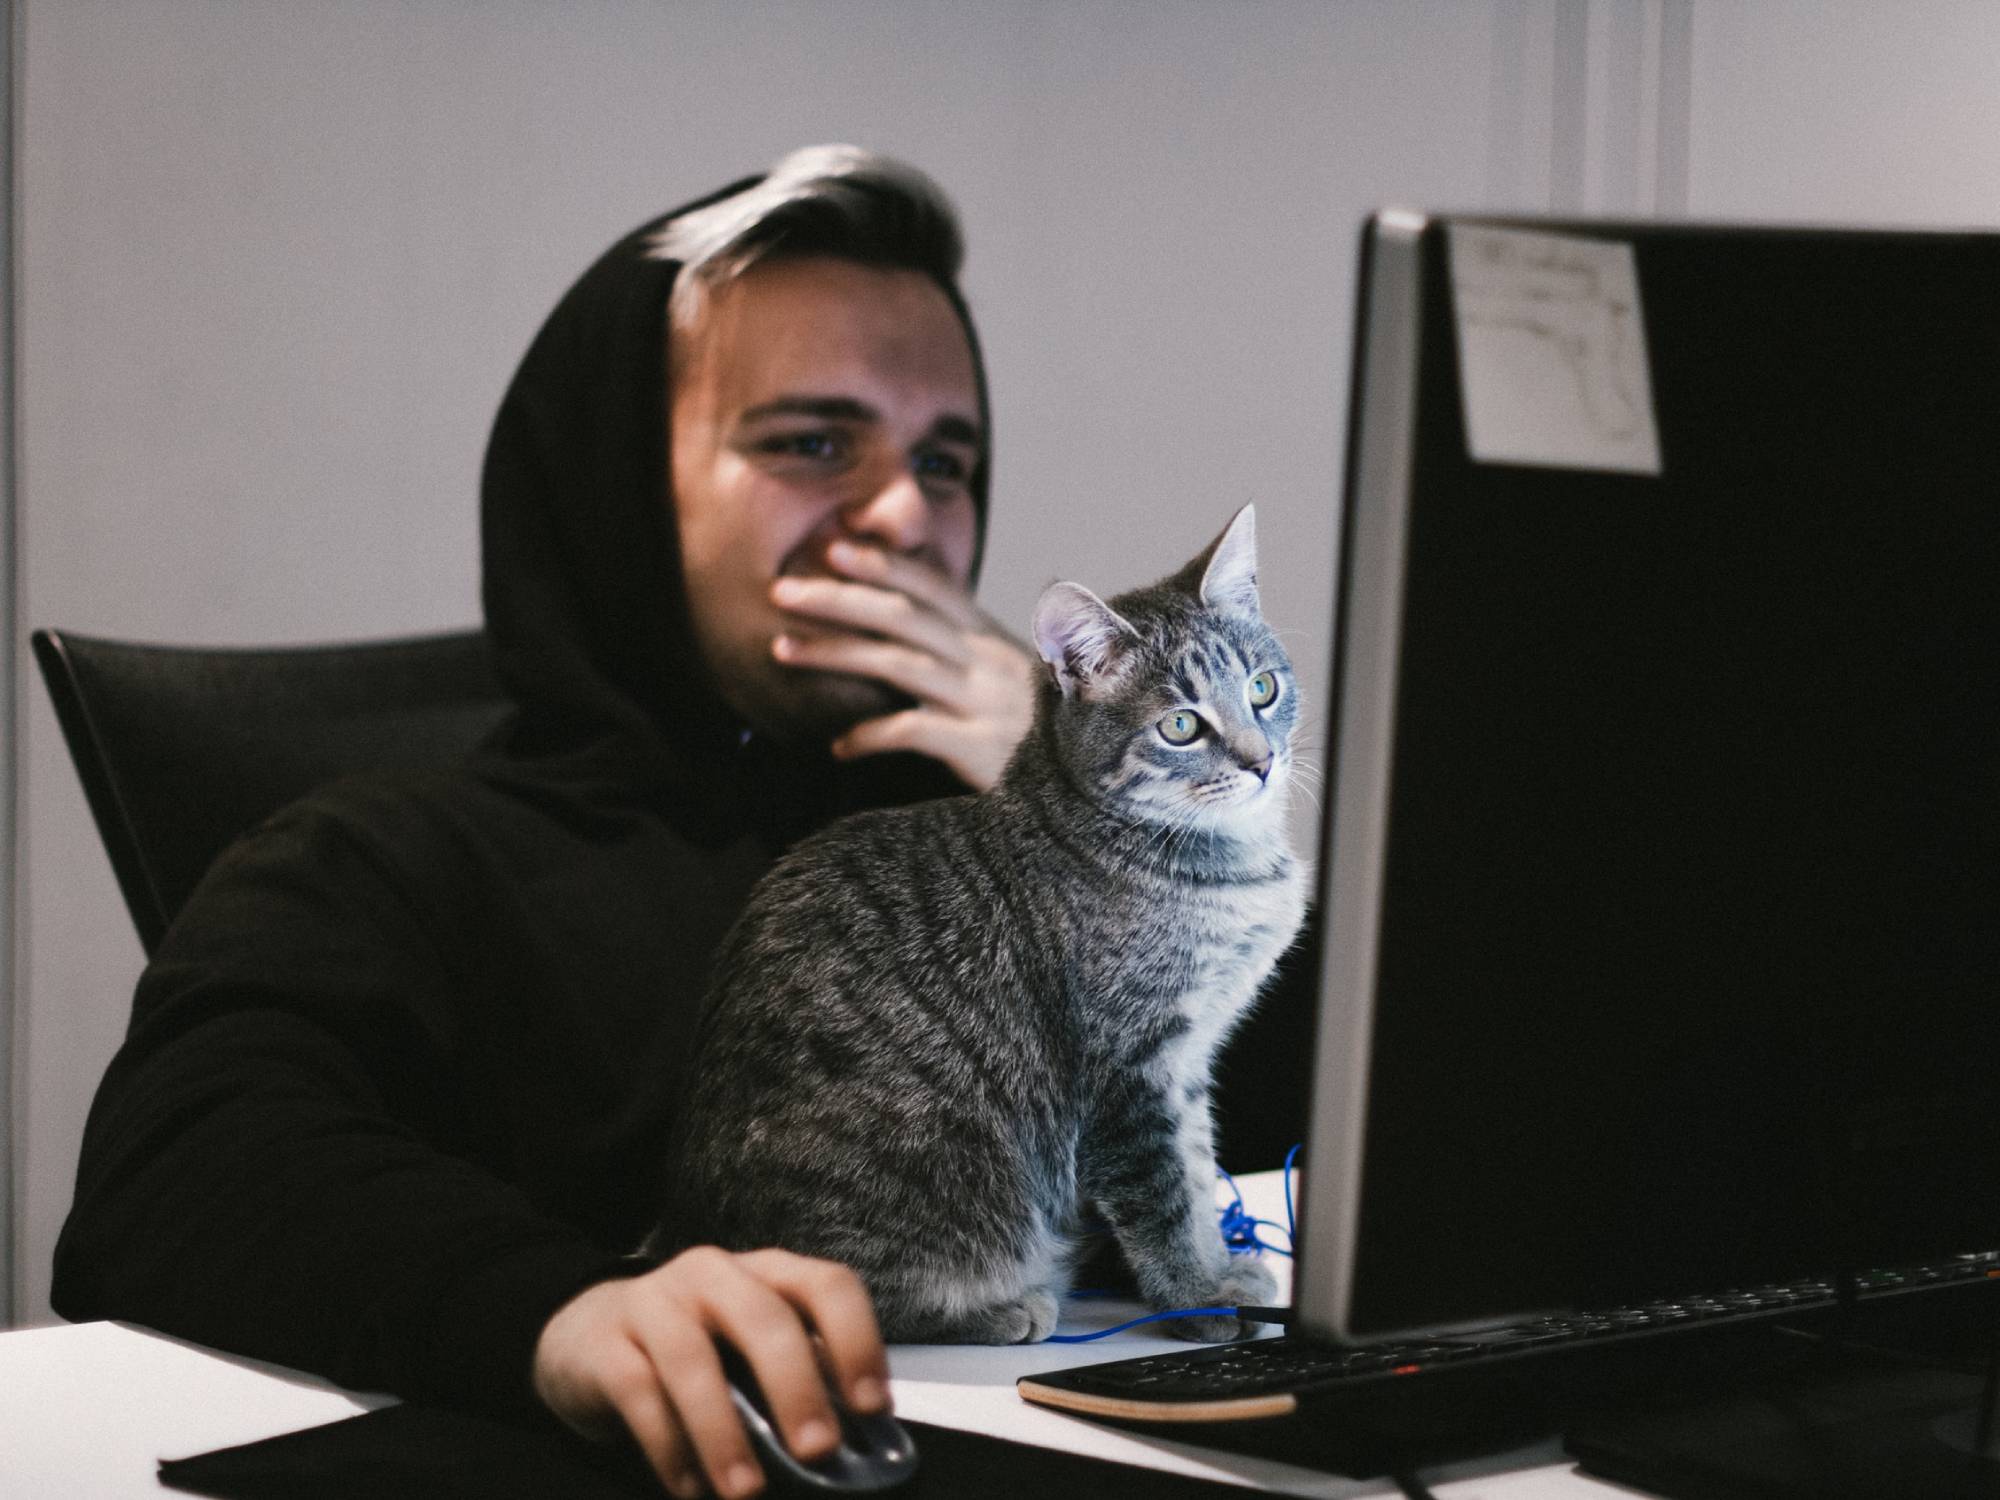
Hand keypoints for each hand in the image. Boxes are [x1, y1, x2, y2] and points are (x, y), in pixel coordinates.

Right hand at [532, 1246, 889, 1498]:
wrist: (587, 1331)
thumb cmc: (698, 1347)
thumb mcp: (751, 1349)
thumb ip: (801, 1378)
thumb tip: (860, 1442)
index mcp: (767, 1271)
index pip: (827, 1285)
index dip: (856, 1341)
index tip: (872, 1408)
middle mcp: (714, 1273)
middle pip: (765, 1318)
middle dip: (796, 1387)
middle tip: (819, 1451)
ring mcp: (655, 1302)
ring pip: (693, 1360)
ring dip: (724, 1431)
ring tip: (747, 1492)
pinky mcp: (605, 1344)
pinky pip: (639, 1393)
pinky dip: (669, 1446)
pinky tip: (691, 1487)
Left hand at [769, 540, 1036, 791]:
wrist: (1093, 789)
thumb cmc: (1045, 737)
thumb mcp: (1012, 681)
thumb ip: (968, 652)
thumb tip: (917, 624)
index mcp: (992, 640)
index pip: (933, 587)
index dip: (883, 564)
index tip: (833, 548)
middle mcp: (988, 662)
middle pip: (904, 615)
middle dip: (840, 598)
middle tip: (782, 591)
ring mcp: (985, 703)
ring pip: (900, 664)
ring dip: (835, 653)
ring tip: (781, 650)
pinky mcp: (981, 750)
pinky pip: (914, 731)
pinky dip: (870, 735)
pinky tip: (838, 746)